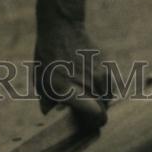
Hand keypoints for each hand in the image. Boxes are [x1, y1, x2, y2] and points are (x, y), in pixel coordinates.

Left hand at [34, 17, 112, 131]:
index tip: (84, 125)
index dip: (91, 124)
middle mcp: (85, 82)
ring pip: (108, 102)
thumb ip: (47, 100)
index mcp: (66, 88)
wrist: (61, 26)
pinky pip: (111, 88)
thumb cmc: (47, 55)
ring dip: (101, 105)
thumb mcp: (40, 78)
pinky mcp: (105, 67)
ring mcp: (97, 74)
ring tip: (87, 98)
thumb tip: (50, 116)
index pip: (94, 114)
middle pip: (102, 115)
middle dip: (94, 119)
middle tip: (83, 115)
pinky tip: (93, 86)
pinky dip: (105, 92)